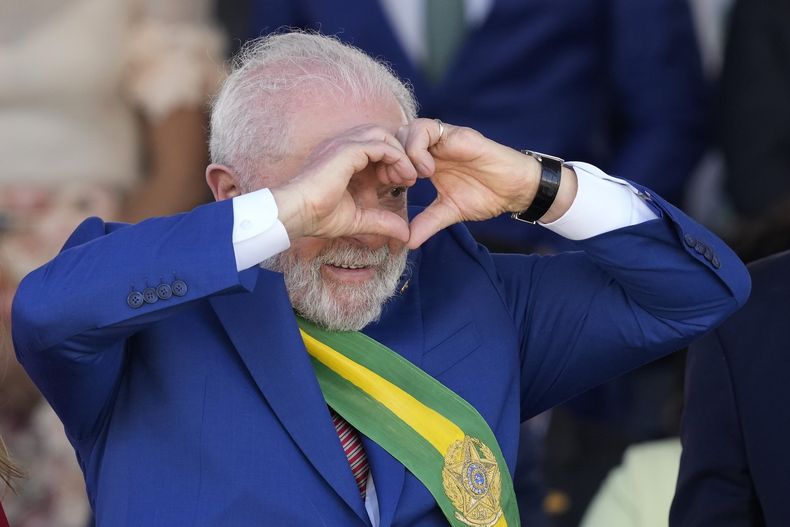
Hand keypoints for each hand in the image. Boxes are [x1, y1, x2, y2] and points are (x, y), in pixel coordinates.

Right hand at [271, 125, 417, 241]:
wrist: (296, 213)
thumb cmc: (317, 216)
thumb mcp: (358, 219)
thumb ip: (381, 222)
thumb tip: (405, 235)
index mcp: (342, 158)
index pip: (375, 147)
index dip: (394, 162)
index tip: (403, 183)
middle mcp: (342, 146)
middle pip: (381, 135)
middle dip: (399, 154)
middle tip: (409, 179)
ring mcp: (343, 145)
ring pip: (383, 135)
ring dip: (400, 154)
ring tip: (408, 177)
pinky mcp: (347, 150)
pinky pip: (381, 145)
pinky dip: (397, 157)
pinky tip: (403, 176)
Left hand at [397, 119, 575, 247]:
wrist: (515, 189)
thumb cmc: (485, 195)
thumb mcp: (449, 212)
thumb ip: (427, 223)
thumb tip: (407, 243)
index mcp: (426, 161)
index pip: (393, 153)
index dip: (384, 168)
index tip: (389, 190)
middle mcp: (432, 146)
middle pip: (395, 136)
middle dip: (389, 159)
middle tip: (397, 183)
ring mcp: (443, 138)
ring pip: (408, 129)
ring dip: (404, 154)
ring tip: (413, 178)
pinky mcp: (456, 134)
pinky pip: (428, 129)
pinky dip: (419, 149)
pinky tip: (428, 171)